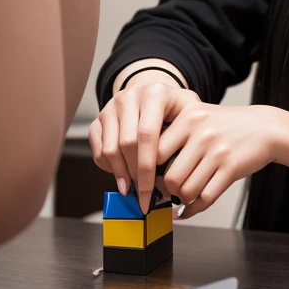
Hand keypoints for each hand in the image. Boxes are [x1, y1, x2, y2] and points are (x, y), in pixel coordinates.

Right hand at [89, 82, 200, 213]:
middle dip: (135, 174)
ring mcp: (111, 107)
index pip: (147, 135)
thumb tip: (180, 170)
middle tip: (143, 195)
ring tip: (132, 189)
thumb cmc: (174, 108)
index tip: (151, 192)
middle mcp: (129, 97)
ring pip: (110, 148)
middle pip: (127, 144)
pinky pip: (98, 149)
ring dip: (120, 174)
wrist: (155, 95)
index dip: (147, 168)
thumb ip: (189, 134)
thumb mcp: (191, 111)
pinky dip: (108, 167)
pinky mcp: (98, 119)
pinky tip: (122, 175)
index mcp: (154, 94)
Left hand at [157, 103, 287, 218]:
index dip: (149, 170)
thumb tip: (146, 165)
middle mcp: (202, 133)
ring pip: (187, 191)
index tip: (150, 179)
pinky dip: (196, 207)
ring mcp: (217, 151)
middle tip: (169, 192)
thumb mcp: (200, 117)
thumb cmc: (228, 125)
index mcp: (188, 117)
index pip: (155, 151)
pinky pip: (206, 197)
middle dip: (168, 191)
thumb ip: (175, 135)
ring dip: (184, 199)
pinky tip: (193, 205)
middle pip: (170, 178)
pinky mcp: (231, 168)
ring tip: (186, 194)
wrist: (266, 127)